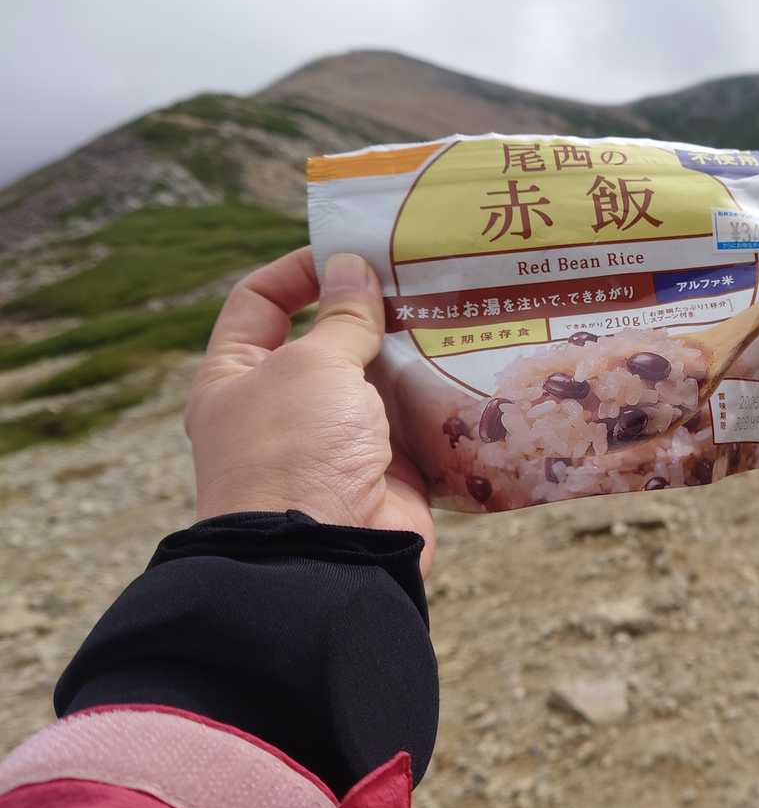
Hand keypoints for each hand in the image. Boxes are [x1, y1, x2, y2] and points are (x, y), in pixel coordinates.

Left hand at [186, 248, 434, 573]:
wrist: (323, 558)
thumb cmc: (295, 451)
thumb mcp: (313, 366)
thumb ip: (343, 316)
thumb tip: (354, 267)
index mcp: (237, 377)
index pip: (259, 303)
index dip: (300, 270)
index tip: (351, 249)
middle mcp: (284, 407)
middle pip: (330, 339)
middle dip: (374, 309)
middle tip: (423, 276)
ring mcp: (337, 441)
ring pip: (380, 380)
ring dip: (414, 351)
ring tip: (458, 310)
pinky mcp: (387, 470)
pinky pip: (416, 423)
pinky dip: (441, 399)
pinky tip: (472, 364)